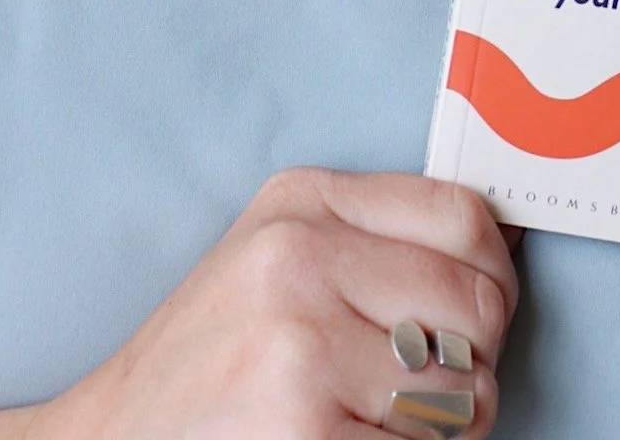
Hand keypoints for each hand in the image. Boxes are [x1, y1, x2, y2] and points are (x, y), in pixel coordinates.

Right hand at [49, 168, 515, 438]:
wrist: (114, 438)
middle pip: (477, 306)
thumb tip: (506, 245)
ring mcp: (301, 345)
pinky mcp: (306, 430)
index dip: (495, 275)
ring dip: (447, 426)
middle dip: (476, 361)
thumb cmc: (213, 358)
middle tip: (432, 388)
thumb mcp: (279, 256)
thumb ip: (378, 238)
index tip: (480, 312)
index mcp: (302, 202)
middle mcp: (300, 259)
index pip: (465, 217)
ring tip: (384, 422)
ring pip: (465, 392)